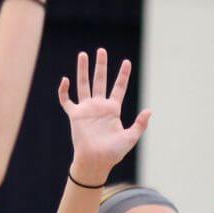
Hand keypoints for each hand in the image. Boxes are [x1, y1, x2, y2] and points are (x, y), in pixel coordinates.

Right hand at [58, 49, 150, 182]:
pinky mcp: (75, 115)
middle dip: (101, 65)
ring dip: (82, 70)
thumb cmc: (113, 152)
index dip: (123, 75)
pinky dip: (64, 91)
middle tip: (101, 50)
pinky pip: (66, 100)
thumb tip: (150, 110)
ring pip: (83, 84)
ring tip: (83, 54)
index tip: (127, 62)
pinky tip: (65, 80)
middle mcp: (99, 106)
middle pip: (100, 80)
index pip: (119, 87)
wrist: (96, 162)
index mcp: (113, 109)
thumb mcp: (131, 137)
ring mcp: (86, 109)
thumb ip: (140, 124)